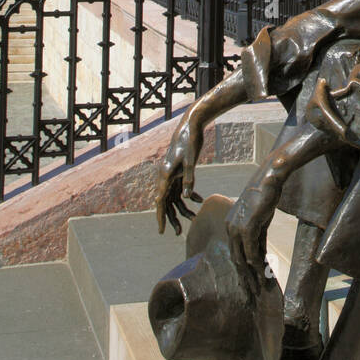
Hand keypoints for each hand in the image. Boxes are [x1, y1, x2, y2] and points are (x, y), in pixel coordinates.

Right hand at [156, 113, 203, 234]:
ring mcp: (171, 174)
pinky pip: (180, 188)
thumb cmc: (190, 142)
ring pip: (174, 197)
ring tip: (193, 218)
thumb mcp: (191, 161)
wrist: (191, 126)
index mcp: (165, 175)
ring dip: (182, 208)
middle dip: (172, 218)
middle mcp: (165, 177)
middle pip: (166, 202)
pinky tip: (199, 199)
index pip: (160, 202)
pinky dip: (188, 195)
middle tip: (179, 232)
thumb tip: (187, 198)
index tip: (161, 231)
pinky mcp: (178, 171)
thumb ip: (189, 179)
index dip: (160, 217)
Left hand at [226, 173, 280, 300]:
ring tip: (258, 289)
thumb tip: (259, 257)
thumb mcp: (260, 220)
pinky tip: (263, 274)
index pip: (234, 253)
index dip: (242, 270)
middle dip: (244, 278)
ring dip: (251, 275)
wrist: (269, 179)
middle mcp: (230, 228)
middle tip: (251, 293)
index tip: (249, 283)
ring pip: (242, 259)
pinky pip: (252, 251)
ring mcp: (237, 228)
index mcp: (230, 226)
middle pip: (235, 260)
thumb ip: (257, 238)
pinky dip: (257, 264)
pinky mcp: (248, 227)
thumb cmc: (265, 196)